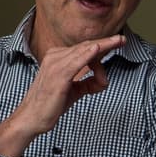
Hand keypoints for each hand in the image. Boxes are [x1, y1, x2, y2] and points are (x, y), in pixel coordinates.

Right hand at [0, 35, 125, 156]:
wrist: (33, 118)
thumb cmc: (51, 103)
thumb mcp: (75, 90)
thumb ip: (90, 83)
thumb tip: (104, 79)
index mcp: (57, 58)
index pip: (83, 48)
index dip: (102, 45)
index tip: (118, 42)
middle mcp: (55, 57)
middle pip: (85, 46)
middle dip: (106, 43)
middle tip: (122, 39)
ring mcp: (55, 65)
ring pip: (83, 51)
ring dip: (102, 46)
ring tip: (118, 41)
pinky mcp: (58, 76)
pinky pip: (75, 62)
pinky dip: (87, 55)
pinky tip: (97, 49)